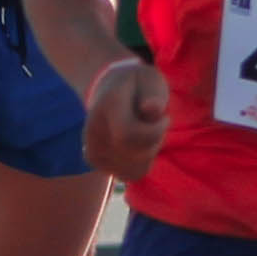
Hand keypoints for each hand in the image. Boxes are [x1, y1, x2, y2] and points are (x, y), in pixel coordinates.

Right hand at [80, 57, 168, 181]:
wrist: (111, 86)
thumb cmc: (138, 84)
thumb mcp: (151, 81)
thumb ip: (154, 95)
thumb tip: (151, 109)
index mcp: (106, 104)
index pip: (129, 135)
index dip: (156, 131)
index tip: (165, 117)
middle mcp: (92, 129)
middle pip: (136, 154)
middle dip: (155, 141)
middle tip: (154, 122)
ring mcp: (91, 147)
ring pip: (136, 169)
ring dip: (149, 152)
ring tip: (143, 130)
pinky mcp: (94, 160)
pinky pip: (131, 174)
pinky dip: (142, 162)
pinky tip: (137, 144)